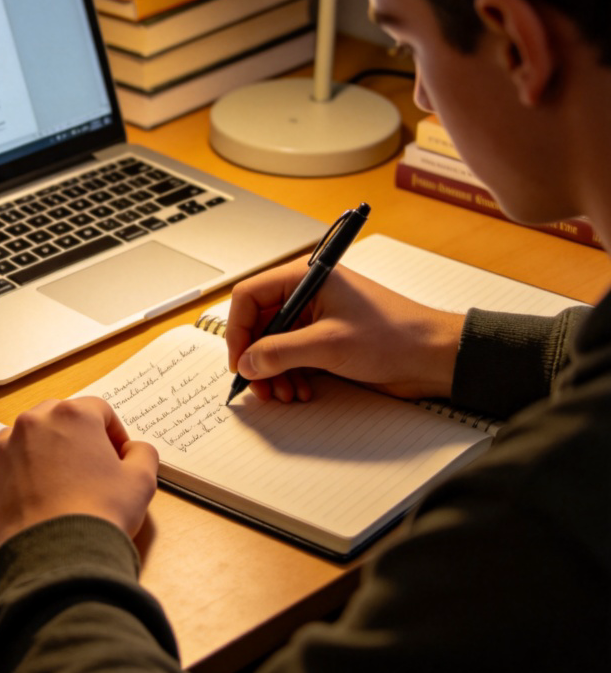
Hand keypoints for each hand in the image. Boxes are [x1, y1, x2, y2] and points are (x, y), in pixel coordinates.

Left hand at [0, 396, 158, 552]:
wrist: (57, 559)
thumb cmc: (101, 514)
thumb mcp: (142, 481)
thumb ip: (142, 453)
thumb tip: (132, 450)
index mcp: (72, 415)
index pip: (98, 410)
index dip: (113, 433)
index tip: (118, 456)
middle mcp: (33, 422)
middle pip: (59, 418)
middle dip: (76, 437)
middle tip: (89, 468)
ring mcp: (4, 449)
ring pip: (28, 439)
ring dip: (44, 452)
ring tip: (59, 485)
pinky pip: (6, 467)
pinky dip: (19, 477)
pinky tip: (35, 501)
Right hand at [226, 257, 464, 403]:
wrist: (433, 357)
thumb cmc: (394, 336)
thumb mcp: (329, 344)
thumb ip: (280, 352)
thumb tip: (247, 361)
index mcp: (305, 278)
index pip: (249, 296)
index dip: (238, 329)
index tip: (239, 359)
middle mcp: (307, 295)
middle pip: (259, 324)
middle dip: (256, 357)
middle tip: (258, 385)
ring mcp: (316, 318)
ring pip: (273, 344)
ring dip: (273, 372)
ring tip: (283, 393)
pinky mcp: (325, 340)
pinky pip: (292, 357)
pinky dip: (290, 375)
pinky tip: (300, 391)